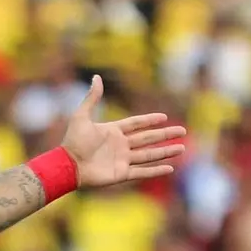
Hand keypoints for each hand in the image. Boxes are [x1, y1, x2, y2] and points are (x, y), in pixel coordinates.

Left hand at [61, 75, 185, 187]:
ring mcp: (121, 160)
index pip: (136, 124)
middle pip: (148, 138)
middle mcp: (119, 145)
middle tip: (182, 131)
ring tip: (182, 148)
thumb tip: (97, 76)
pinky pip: (142, 172)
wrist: (67, 165)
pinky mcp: (121, 174)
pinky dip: (156, 170)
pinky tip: (170, 168)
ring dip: (166, 152)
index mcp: (112, 131)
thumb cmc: (73, 141)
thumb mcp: (82, 116)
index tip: (164, 117)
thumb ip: (92, 98)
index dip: (149, 120)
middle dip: (165, 135)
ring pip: (149, 155)